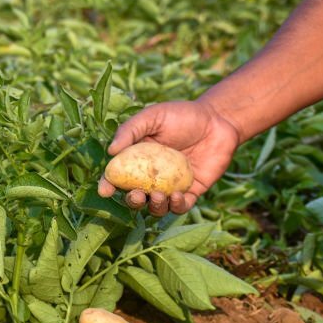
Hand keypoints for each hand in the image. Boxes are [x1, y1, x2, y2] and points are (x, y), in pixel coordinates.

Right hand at [97, 100, 240, 215]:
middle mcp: (152, 177)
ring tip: (157, 196)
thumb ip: (130, 130)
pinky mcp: (191, 192)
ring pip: (157, 207)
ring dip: (153, 207)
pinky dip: (176, 207)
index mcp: (137, 160)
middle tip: (136, 195)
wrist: (218, 120)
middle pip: (136, 197)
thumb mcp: (152, 116)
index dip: (108, 185)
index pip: (118, 176)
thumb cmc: (182, 115)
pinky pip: (180, 207)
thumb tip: (110, 151)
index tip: (104, 190)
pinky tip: (177, 196)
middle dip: (132, 201)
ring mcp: (171, 186)